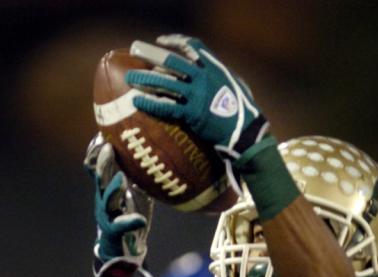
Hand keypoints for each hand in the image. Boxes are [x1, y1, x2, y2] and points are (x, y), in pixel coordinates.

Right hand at [84, 135, 154, 276]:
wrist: (120, 249)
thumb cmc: (129, 217)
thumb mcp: (136, 193)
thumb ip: (140, 177)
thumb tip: (157, 156)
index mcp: (108, 188)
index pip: (99, 165)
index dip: (98, 150)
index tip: (103, 133)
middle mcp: (103, 199)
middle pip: (99, 177)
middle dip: (102, 162)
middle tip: (108, 146)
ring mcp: (106, 215)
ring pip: (106, 199)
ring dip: (113, 188)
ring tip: (122, 179)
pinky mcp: (113, 231)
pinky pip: (120, 225)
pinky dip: (130, 221)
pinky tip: (140, 219)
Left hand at [125, 35, 268, 160]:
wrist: (247, 133)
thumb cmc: (244, 112)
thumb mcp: (238, 86)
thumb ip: (222, 77)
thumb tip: (210, 74)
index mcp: (216, 68)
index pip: (193, 46)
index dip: (176, 41)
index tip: (161, 41)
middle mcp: (205, 78)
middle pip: (173, 60)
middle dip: (152, 54)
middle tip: (136, 51)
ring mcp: (198, 95)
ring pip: (165, 82)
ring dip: (145, 79)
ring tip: (130, 78)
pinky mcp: (193, 113)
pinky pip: (166, 105)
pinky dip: (150, 103)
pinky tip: (138, 101)